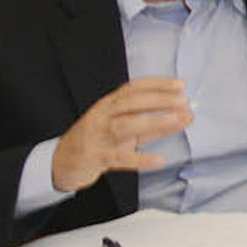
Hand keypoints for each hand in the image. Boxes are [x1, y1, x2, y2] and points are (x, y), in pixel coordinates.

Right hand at [51, 78, 194, 194]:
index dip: (157, 85)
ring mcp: (97, 137)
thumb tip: (186, 115)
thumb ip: (154, 123)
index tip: (180, 85)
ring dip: (153, 122)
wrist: (61, 162)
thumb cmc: (98, 141)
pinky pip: (119, 158)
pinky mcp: (95, 158)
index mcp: (108, 105)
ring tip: (178, 120)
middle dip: (158, 100)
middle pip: (130, 103)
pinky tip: (159, 160)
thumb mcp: (125, 128)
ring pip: (125, 126)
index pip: (133, 89)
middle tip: (183, 101)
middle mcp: (102, 116)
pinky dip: (140, 158)